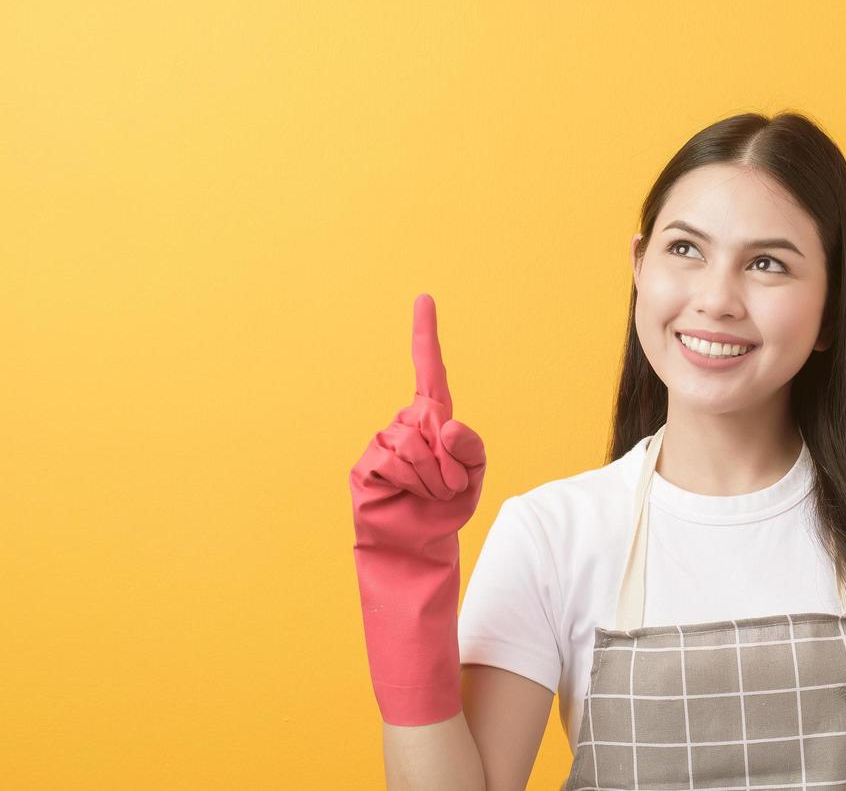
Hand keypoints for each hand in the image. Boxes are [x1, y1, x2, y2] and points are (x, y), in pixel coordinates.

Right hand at [348, 293, 487, 725]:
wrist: (414, 556)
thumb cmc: (445, 514)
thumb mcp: (473, 480)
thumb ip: (469, 448)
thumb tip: (444, 425)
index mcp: (431, 424)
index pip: (430, 373)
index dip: (425, 335)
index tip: (425, 298)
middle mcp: (403, 428)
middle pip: (432, 422)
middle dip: (450, 462)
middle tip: (444, 491)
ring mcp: (381, 446)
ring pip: (417, 447)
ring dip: (433, 479)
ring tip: (427, 499)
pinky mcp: (366, 469)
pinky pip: (396, 463)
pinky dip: (412, 485)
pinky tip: (406, 502)